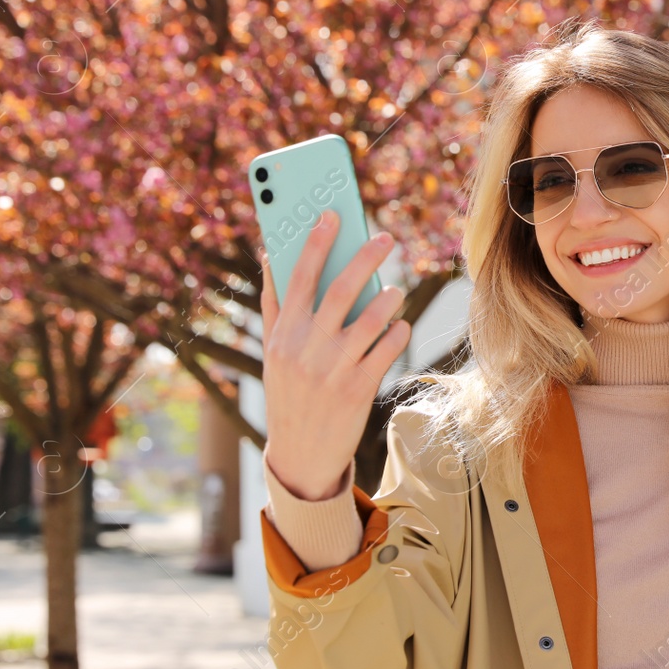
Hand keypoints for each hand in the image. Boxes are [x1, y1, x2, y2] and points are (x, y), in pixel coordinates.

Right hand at [261, 209, 411, 499]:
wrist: (301, 454)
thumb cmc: (288, 392)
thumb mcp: (273, 351)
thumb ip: (274, 304)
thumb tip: (268, 254)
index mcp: (283, 333)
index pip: (299, 276)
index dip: (316, 242)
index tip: (332, 214)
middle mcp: (305, 347)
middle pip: (340, 288)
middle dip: (365, 257)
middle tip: (386, 238)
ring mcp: (332, 368)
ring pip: (370, 318)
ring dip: (389, 298)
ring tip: (395, 289)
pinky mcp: (358, 388)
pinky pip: (387, 348)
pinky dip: (397, 332)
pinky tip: (399, 326)